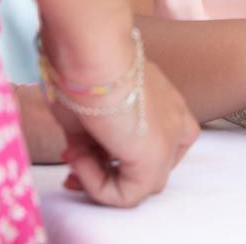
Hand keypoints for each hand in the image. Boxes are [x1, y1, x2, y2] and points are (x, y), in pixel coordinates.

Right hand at [54, 58, 198, 206]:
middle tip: (72, 161)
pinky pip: (128, 195)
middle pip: (148, 163)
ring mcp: (169, 139)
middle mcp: (173, 118)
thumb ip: (91, 134)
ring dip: (100, 176)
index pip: (153, 138)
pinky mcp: (155, 158)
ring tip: (73, 152)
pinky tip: (79, 156)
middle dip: (108, 169)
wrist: (93, 49)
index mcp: (162, 98)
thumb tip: (80, 153)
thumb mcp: (88, 104)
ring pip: (142, 183)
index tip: (78, 149)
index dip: (114, 151)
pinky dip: (98, 186)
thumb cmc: (86, 64)